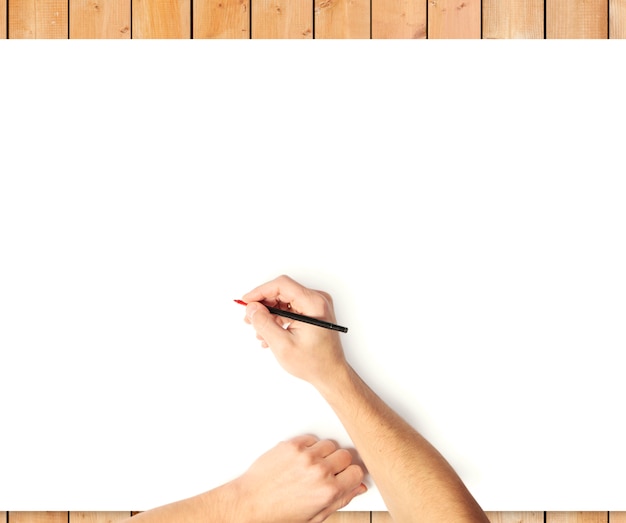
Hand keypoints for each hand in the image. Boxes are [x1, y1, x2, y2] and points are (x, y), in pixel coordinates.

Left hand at [232, 435, 365, 522]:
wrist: (250, 503)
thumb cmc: (278, 514)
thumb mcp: (315, 516)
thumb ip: (340, 500)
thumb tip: (356, 488)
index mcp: (328, 490)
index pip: (357, 472)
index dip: (352, 475)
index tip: (347, 476)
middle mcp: (318, 470)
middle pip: (346, 455)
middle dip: (340, 464)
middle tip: (330, 472)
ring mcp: (304, 455)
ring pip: (330, 444)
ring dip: (325, 454)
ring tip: (313, 466)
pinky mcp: (291, 445)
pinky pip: (311, 439)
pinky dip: (310, 447)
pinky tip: (302, 459)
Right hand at [241, 275, 348, 387]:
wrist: (331, 375)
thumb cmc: (314, 363)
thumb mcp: (283, 345)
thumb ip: (264, 323)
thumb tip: (251, 308)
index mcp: (314, 304)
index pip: (282, 285)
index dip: (260, 291)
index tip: (246, 302)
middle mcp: (317, 300)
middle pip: (282, 292)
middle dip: (263, 305)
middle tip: (249, 319)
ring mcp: (316, 306)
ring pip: (284, 301)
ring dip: (269, 315)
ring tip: (260, 333)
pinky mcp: (313, 313)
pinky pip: (290, 309)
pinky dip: (278, 319)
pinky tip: (270, 335)